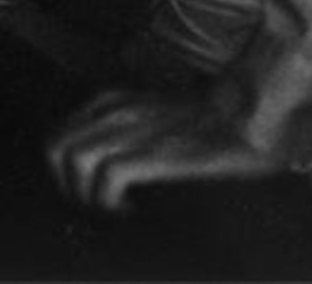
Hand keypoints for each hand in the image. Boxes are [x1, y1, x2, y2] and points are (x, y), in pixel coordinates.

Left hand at [46, 87, 280, 212]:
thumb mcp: (156, 113)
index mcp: (112, 101)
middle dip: (65, 184)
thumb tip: (106, 163)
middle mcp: (115, 111)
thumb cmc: (212, 121)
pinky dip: (108, 200)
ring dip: (84, 193)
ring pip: (73, 158)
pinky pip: (107, 176)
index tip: (84, 190)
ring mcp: (134, 129)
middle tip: (93, 205)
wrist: (255, 114)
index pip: (60, 134)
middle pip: (56, 145)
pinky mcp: (156, 151)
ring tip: (110, 209)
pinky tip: (129, 210)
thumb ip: (128, 127)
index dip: (62, 169)